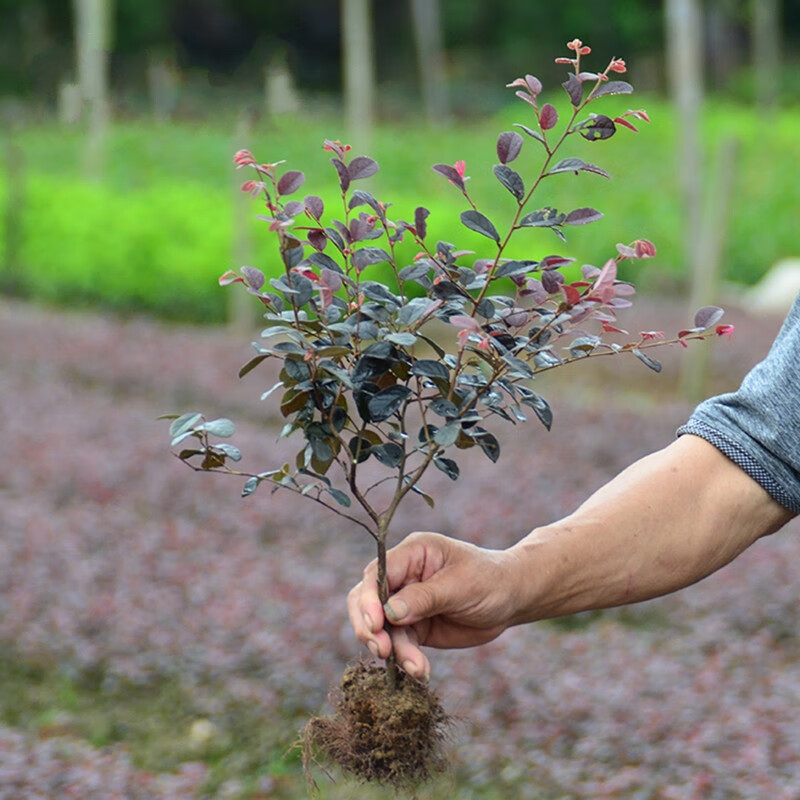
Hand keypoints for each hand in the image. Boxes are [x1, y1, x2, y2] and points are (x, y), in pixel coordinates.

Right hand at [347, 531, 518, 679]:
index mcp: (413, 553)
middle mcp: (403, 575)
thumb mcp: (461, 585)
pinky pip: (400, 643)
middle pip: (367, 599)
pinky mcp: (414, 626)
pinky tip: (420, 671)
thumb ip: (425, 598)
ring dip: (393, 649)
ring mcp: (406, 602)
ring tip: (415, 667)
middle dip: (369, 626)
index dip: (370, 599)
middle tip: (381, 650)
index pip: (377, 573)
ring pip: (381, 627)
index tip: (376, 624)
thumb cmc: (490, 580)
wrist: (512, 599)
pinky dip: (406, 659)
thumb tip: (390, 612)